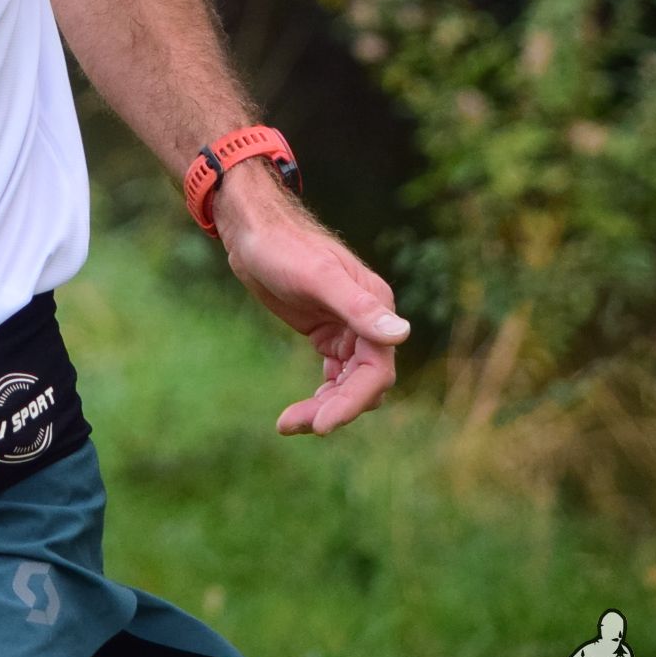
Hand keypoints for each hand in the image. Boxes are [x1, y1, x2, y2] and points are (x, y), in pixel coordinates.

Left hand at [215, 168, 409, 436]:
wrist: (253, 231)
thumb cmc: (283, 247)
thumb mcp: (318, 278)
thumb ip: (359, 307)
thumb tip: (402, 333)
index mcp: (375, 308)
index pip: (376, 372)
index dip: (352, 402)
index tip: (321, 426)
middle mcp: (367, 322)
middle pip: (362, 384)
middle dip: (333, 408)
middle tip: (290, 425)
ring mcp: (347, 329)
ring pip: (348, 384)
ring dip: (324, 406)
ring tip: (288, 423)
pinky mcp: (327, 333)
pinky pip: (335, 375)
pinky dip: (322, 394)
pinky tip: (299, 409)